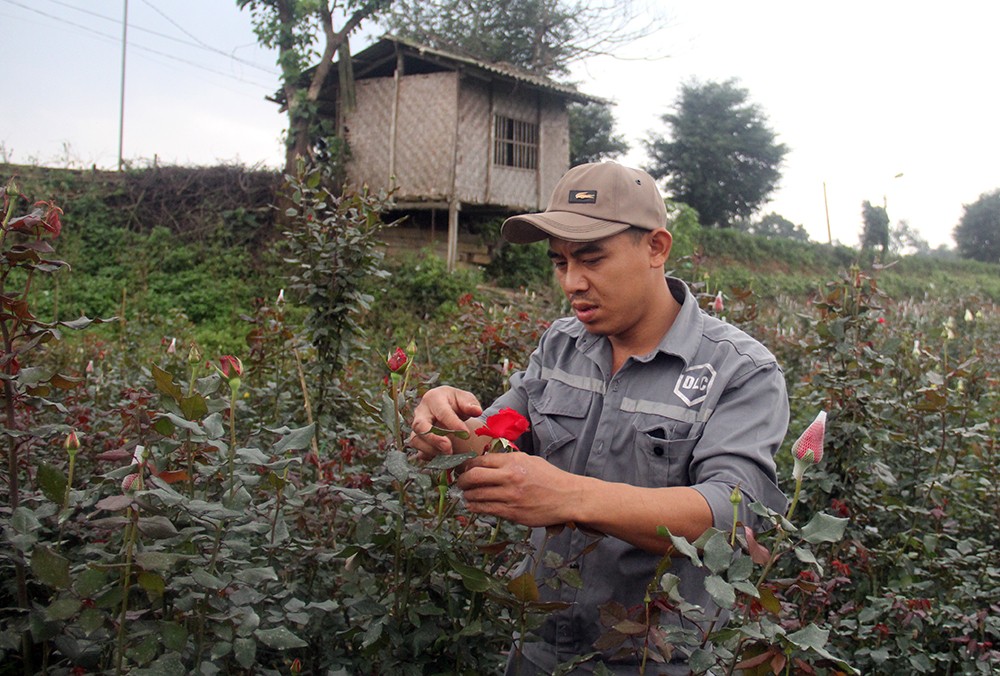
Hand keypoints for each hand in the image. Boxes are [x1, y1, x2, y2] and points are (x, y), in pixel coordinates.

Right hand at [408, 386, 483, 459]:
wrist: (447, 407)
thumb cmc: (456, 402)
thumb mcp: (465, 398)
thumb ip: (470, 404)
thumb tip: (477, 411)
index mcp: (434, 398)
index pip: (442, 412)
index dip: (453, 424)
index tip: (466, 434)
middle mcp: (421, 412)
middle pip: (420, 426)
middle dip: (434, 439)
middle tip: (448, 448)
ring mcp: (417, 426)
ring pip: (416, 439)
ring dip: (431, 450)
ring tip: (448, 455)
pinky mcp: (418, 438)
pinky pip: (418, 450)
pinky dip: (429, 456)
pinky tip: (442, 459)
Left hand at [456, 452, 580, 527]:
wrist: (568, 497)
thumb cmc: (550, 478)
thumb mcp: (530, 460)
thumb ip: (509, 461)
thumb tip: (488, 463)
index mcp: (513, 461)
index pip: (481, 461)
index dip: (468, 465)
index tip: (463, 469)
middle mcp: (509, 477)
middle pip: (474, 477)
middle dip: (462, 480)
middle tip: (460, 483)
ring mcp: (510, 496)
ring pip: (477, 495)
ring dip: (467, 496)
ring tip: (465, 496)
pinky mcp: (512, 512)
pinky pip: (486, 509)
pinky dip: (475, 507)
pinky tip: (472, 506)